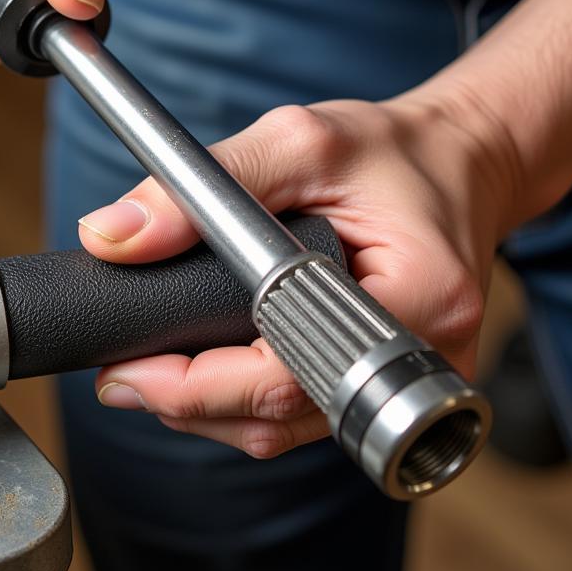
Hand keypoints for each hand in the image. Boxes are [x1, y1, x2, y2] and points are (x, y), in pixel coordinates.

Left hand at [79, 98, 512, 457]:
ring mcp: (407, 381)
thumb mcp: (297, 141)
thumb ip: (204, 183)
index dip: (198, 386)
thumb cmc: (388, 151)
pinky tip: (203, 374)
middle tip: (122, 375)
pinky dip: (244, 403)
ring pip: (288, 430)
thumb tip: (113, 236)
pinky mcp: (382, 381)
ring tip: (151, 374)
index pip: (289, 375)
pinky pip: (304, 416)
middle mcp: (423, 357)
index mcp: (419, 295)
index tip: (131, 369)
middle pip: (282, 419)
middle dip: (189, 404)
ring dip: (210, 411)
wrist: (458, 163)